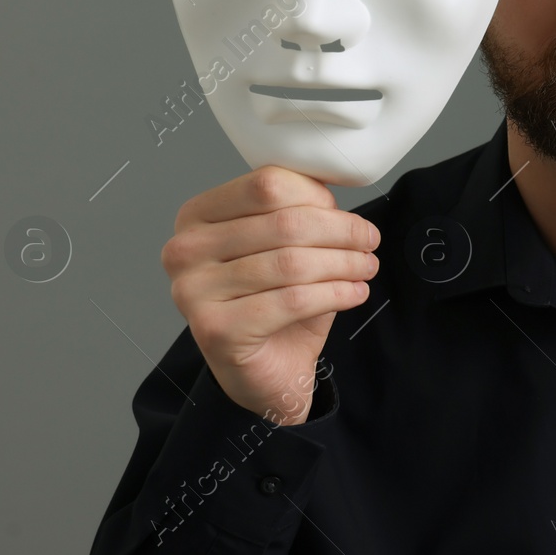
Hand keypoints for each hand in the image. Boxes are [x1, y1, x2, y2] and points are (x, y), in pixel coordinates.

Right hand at [161, 165, 378, 424]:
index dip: (318, 197)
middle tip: (370, 242)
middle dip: (341, 232)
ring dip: (343, 263)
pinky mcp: (216, 330)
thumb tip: (334, 183)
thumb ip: (298, 209)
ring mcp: (193, 291)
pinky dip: (334, 293)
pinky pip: (292, 301)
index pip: (268, 185)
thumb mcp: (286, 244)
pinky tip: (354, 293)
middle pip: (285, 223)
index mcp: (197, 215)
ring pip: (292, 263)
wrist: (264, 371)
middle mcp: (185, 250)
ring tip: (367, 268)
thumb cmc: (274, 299)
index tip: (349, 216)